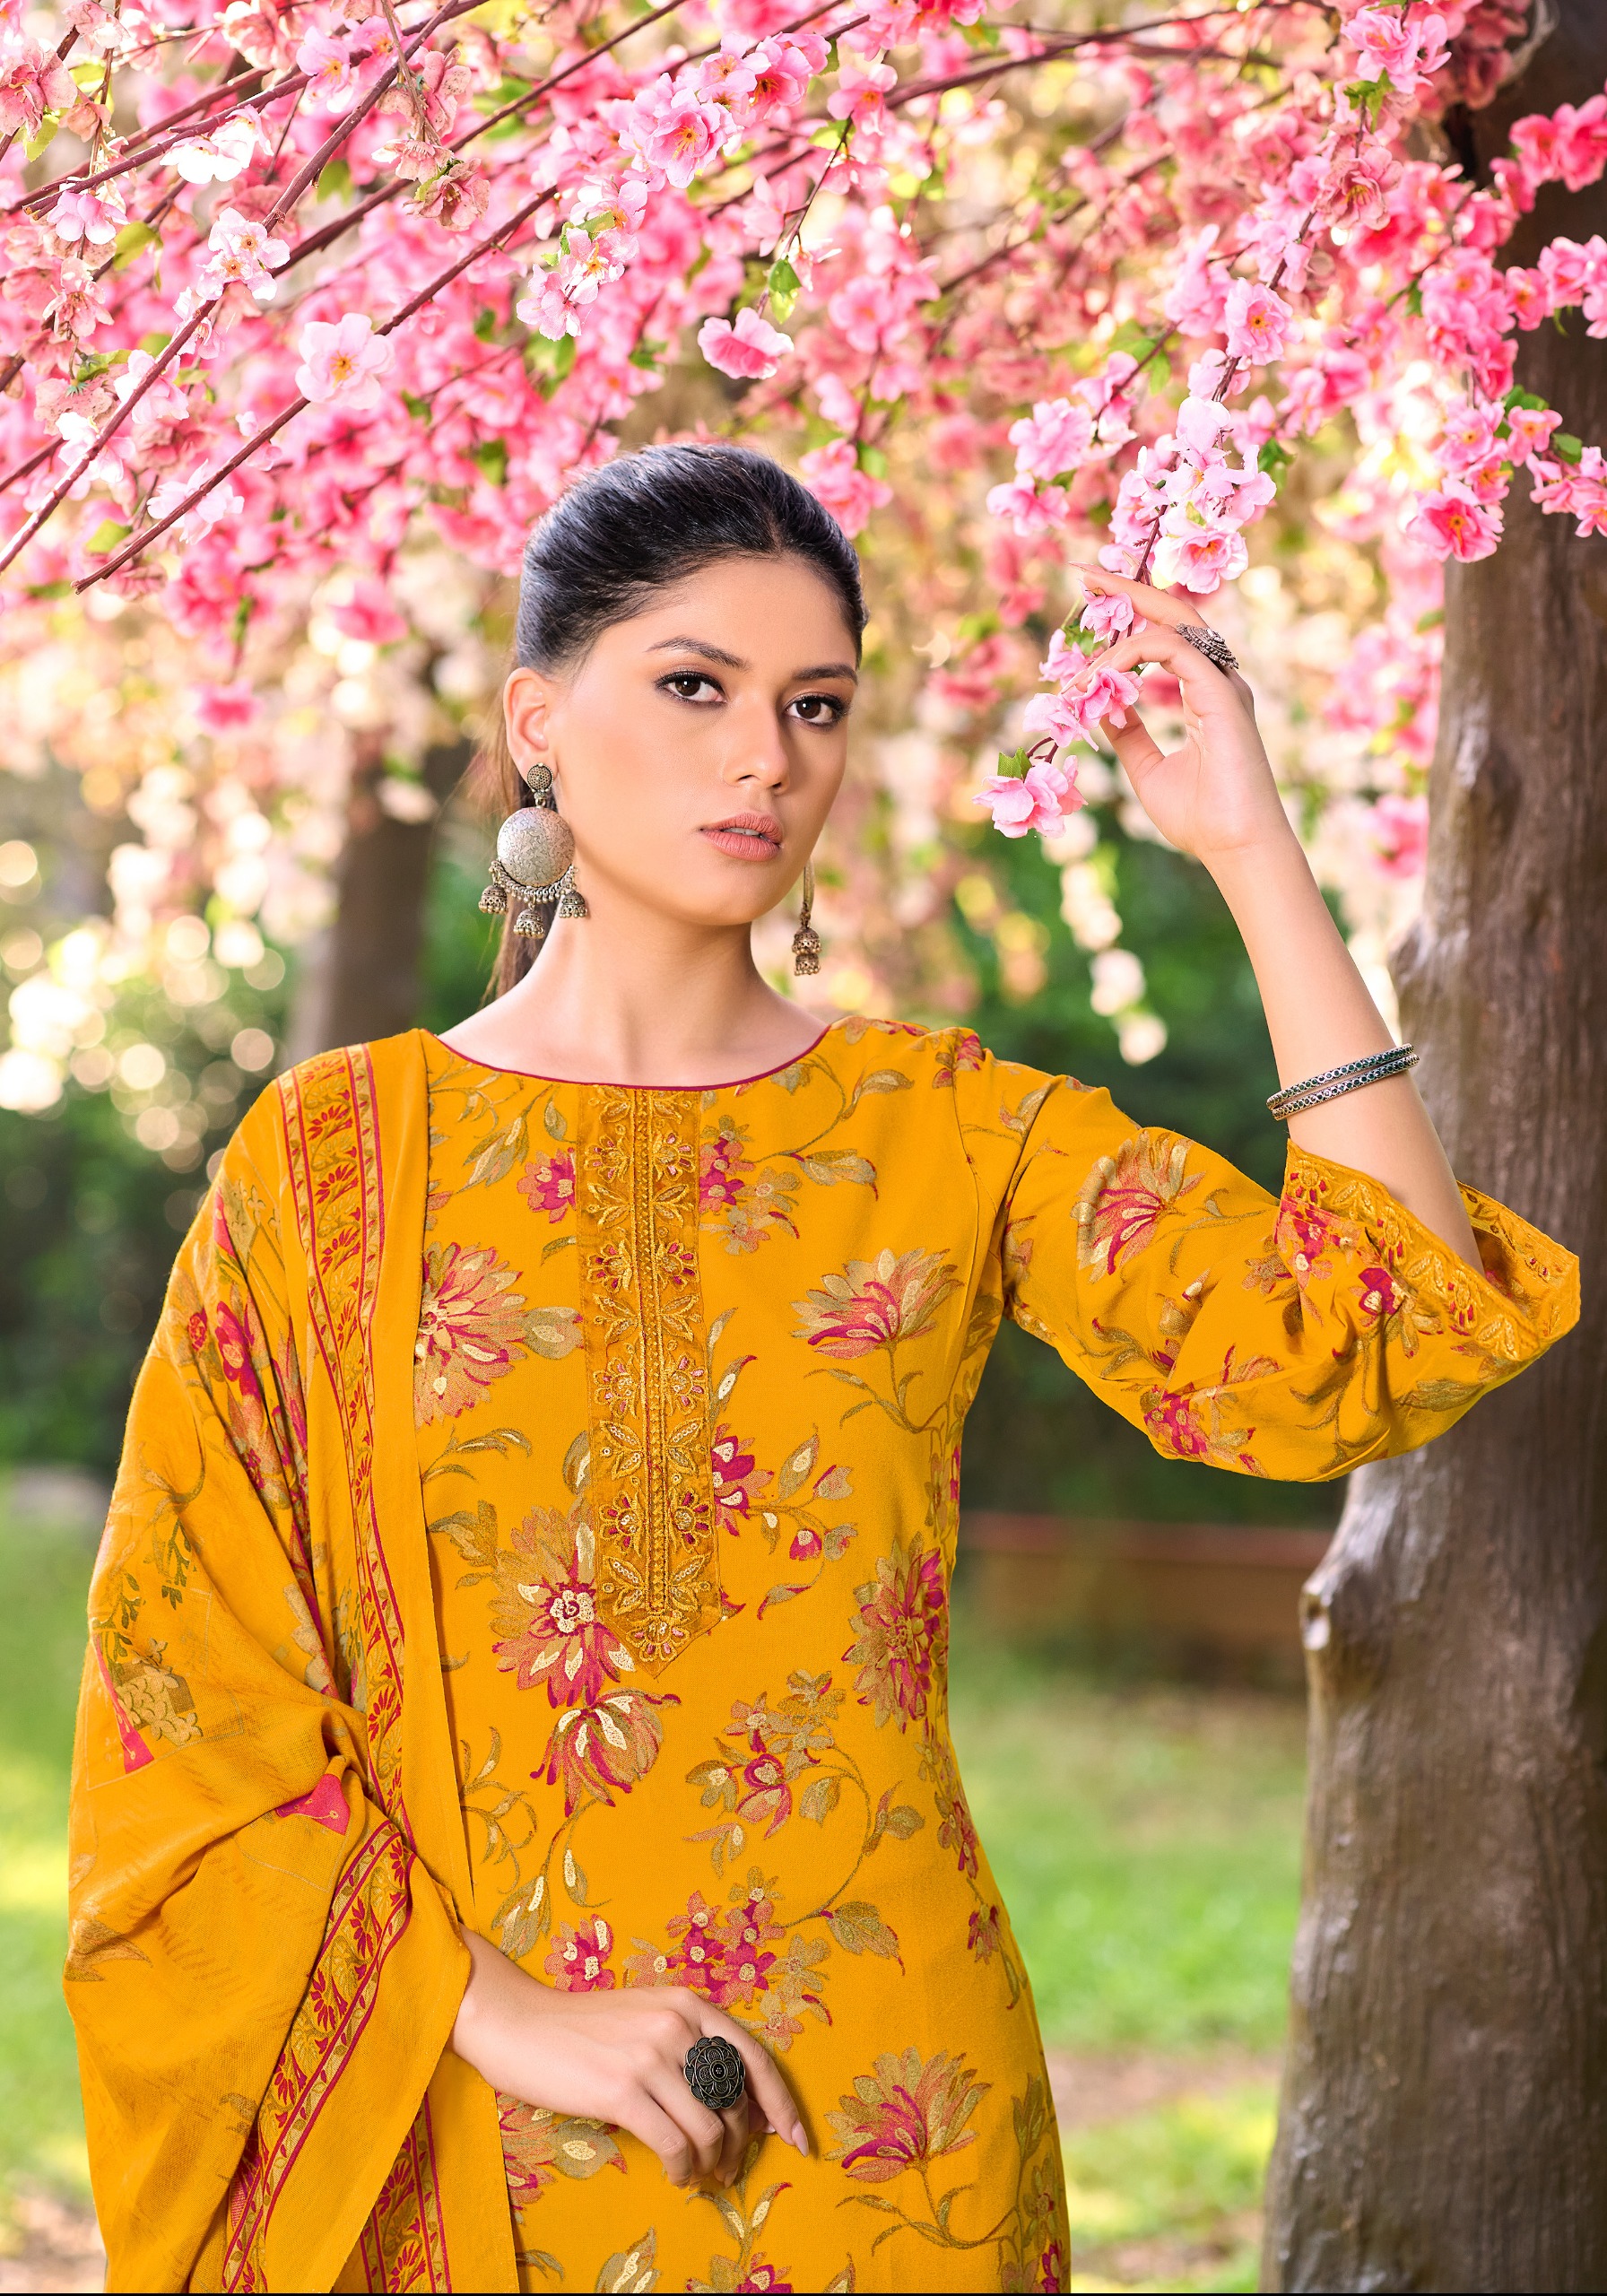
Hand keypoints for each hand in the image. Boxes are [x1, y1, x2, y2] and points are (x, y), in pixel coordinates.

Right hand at [449, 1929, 807, 2188]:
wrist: (519, 2023)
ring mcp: (650, 2056)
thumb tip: (739, 2105)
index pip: (755, 2057)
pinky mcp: (623, 2091)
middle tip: (726, 2169)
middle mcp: (676, 2025)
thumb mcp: (646, 2018)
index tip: (798, 2139)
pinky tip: (676, 2175)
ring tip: (699, 2176)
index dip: (782, 2104)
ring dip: (711, 2164)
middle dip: (740, 2145)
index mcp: (687, 2003)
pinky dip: (683, 2170)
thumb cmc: (582, 2027)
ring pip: (710, 2129)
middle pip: (734, 2100)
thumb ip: (690, 2048)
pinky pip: (676, 2145)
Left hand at [1066, 564, 1292, 865]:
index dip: (1130, 616)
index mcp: (1206, 694)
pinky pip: (1170, 650)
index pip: (1166, 637)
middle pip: (1173, 614)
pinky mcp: (1219, 694)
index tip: (1091, 603)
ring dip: (1116, 636)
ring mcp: (1222, 684)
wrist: (1236, 848)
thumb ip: (1127, 734)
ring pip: (1170, 626)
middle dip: (1128, 588)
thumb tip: (1099, 704)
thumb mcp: (1147, 769)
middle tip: (1085, 572)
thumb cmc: (1201, 818)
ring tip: (1077, 670)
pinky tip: (1100, 679)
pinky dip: (1129, 656)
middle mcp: (1217, 681)